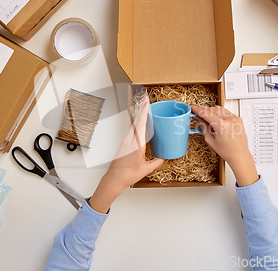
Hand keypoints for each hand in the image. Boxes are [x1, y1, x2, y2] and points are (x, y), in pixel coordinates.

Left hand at [89, 96, 163, 212]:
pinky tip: (140, 125)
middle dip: (142, 109)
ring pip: (133, 125)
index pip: (141, 123)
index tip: (147, 102)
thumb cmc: (128, 175)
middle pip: (136, 121)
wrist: (114, 179)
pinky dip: (136, 125)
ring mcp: (125, 141)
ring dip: (139, 116)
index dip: (144, 111)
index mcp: (137, 144)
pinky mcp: (123, 144)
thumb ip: (156, 162)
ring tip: (145, 109)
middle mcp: (129, 140)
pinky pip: (131, 131)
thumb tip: (163, 158)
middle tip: (147, 99)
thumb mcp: (146, 169)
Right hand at [191, 105, 257, 186]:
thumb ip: (203, 126)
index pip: (206, 113)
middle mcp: (230, 120)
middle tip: (196, 111)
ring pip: (219, 108)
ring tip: (205, 114)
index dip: (198, 110)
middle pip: (212, 109)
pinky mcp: (238, 119)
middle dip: (203, 109)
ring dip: (210, 109)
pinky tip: (214, 115)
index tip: (193, 108)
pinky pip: (226, 111)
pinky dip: (219, 112)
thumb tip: (198, 118)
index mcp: (222, 126)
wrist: (239, 155)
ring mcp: (235, 118)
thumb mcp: (210, 140)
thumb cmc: (227, 151)